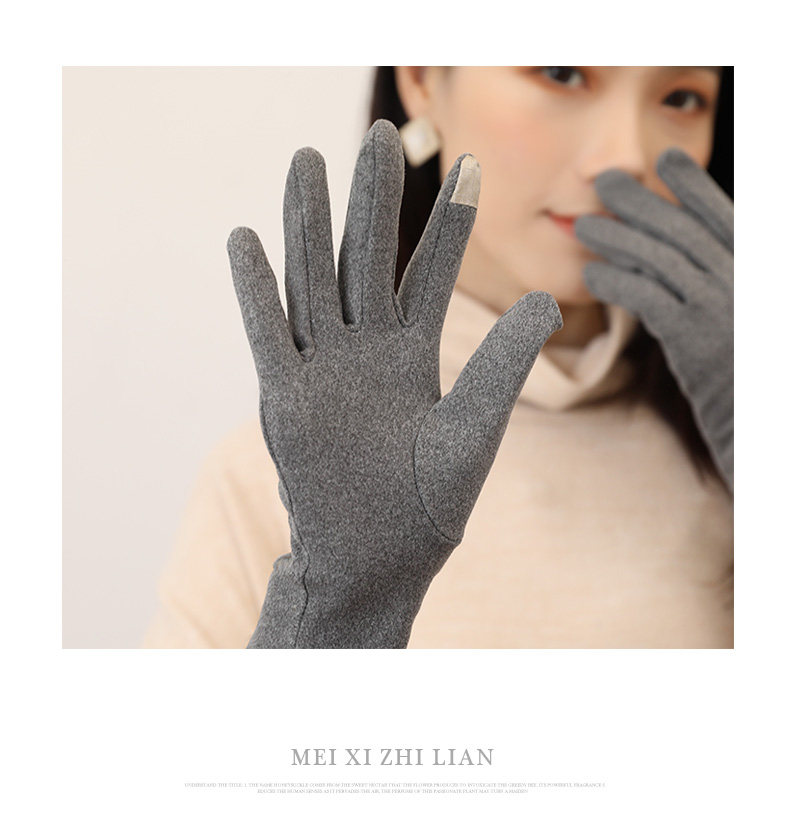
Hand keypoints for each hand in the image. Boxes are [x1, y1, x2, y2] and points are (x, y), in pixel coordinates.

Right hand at [227, 120, 561, 647]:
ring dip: (308, 223)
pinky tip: (247, 239)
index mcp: (414, 355)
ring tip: (307, 161)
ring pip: (314, 280)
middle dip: (374, 199)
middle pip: (368, 259)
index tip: (467, 165)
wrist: (380, 558)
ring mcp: (323, 369)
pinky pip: (268, 333)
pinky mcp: (286, 398)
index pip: (432, 272)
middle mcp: (366, 351)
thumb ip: (503, 361)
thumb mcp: (476, 426)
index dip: (450, 221)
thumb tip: (547, 298)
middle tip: (383, 136)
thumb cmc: (430, 503)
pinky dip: (256, 289)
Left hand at [574, 148, 732, 491]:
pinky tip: (594, 274)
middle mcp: (749, 284)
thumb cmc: (756, 389)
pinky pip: (653, 300)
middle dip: (644, 201)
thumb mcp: (746, 331)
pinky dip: (621, 282)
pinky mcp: (700, 344)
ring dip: (620, 237)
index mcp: (761, 275)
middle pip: (688, 231)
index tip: (667, 159)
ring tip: (585, 224)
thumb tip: (692, 275)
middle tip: (606, 180)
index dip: (695, 187)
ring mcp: (726, 312)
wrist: (770, 438)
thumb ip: (726, 294)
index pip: (726, 219)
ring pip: (665, 259)